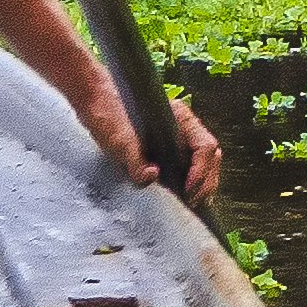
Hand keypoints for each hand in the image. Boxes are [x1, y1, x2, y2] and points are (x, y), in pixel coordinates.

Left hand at [74, 73, 223, 203]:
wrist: (96, 104)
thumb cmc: (108, 115)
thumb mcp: (118, 139)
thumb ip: (134, 158)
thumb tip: (151, 176)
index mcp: (181, 119)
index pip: (206, 147)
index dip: (201, 171)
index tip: (187, 190)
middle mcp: (185, 128)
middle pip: (210, 157)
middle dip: (205, 182)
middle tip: (190, 202)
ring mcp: (179, 138)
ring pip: (204, 162)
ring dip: (201, 184)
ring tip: (189, 202)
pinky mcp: (169, 148)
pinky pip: (190, 166)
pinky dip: (191, 182)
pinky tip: (181, 195)